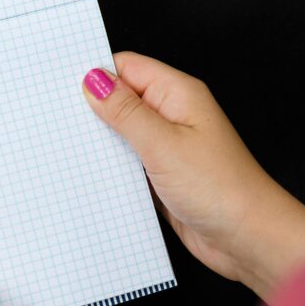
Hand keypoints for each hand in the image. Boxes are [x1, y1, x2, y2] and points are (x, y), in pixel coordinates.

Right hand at [82, 52, 304, 300]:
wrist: (248, 238)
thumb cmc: (221, 188)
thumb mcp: (163, 144)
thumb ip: (126, 111)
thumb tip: (94, 81)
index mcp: (178, 94)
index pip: (127, 67)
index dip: (95, 73)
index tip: (60, 86)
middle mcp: (174, 116)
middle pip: (123, 99)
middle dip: (93, 110)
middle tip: (57, 121)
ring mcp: (170, 148)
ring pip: (124, 134)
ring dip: (102, 142)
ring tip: (68, 150)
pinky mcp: (165, 177)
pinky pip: (131, 164)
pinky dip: (113, 168)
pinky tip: (90, 177)